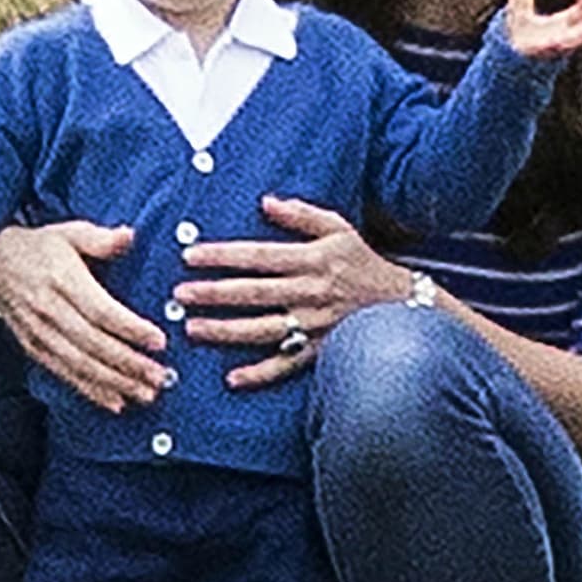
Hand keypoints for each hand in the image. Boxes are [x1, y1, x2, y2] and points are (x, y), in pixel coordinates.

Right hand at [0, 221, 167, 412]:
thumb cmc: (36, 247)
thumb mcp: (67, 232)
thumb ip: (99, 239)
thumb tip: (129, 236)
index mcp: (61, 279)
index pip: (100, 310)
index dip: (130, 328)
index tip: (159, 341)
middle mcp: (49, 310)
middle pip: (94, 343)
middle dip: (129, 364)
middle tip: (160, 376)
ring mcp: (39, 333)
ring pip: (80, 364)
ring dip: (115, 383)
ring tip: (145, 393)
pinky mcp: (33, 348)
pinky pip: (64, 374)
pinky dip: (90, 391)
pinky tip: (115, 402)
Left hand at [175, 196, 409, 389]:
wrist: (402, 304)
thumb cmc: (363, 262)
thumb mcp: (339, 229)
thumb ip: (302, 214)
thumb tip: (266, 201)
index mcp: (313, 260)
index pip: (259, 257)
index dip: (223, 256)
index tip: (190, 255)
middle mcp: (311, 293)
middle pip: (254, 293)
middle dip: (214, 293)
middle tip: (179, 294)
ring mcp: (315, 325)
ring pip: (263, 329)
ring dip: (226, 331)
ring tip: (193, 329)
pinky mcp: (320, 350)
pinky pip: (287, 364)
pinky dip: (261, 374)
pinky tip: (232, 379)